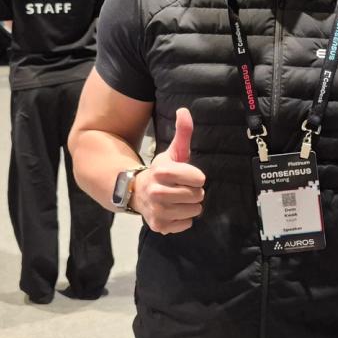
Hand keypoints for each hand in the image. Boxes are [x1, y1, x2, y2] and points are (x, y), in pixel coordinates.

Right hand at [131, 107, 205, 233]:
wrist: (138, 193)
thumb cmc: (162, 173)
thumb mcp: (173, 152)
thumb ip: (182, 132)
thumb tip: (184, 110)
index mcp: (162, 172)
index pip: (199, 179)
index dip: (196, 177)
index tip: (188, 176)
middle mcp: (157, 192)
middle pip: (198, 196)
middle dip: (194, 192)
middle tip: (182, 189)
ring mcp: (157, 210)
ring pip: (194, 211)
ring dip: (189, 206)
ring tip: (177, 199)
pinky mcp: (159, 226)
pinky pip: (187, 224)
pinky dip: (182, 219)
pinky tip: (173, 211)